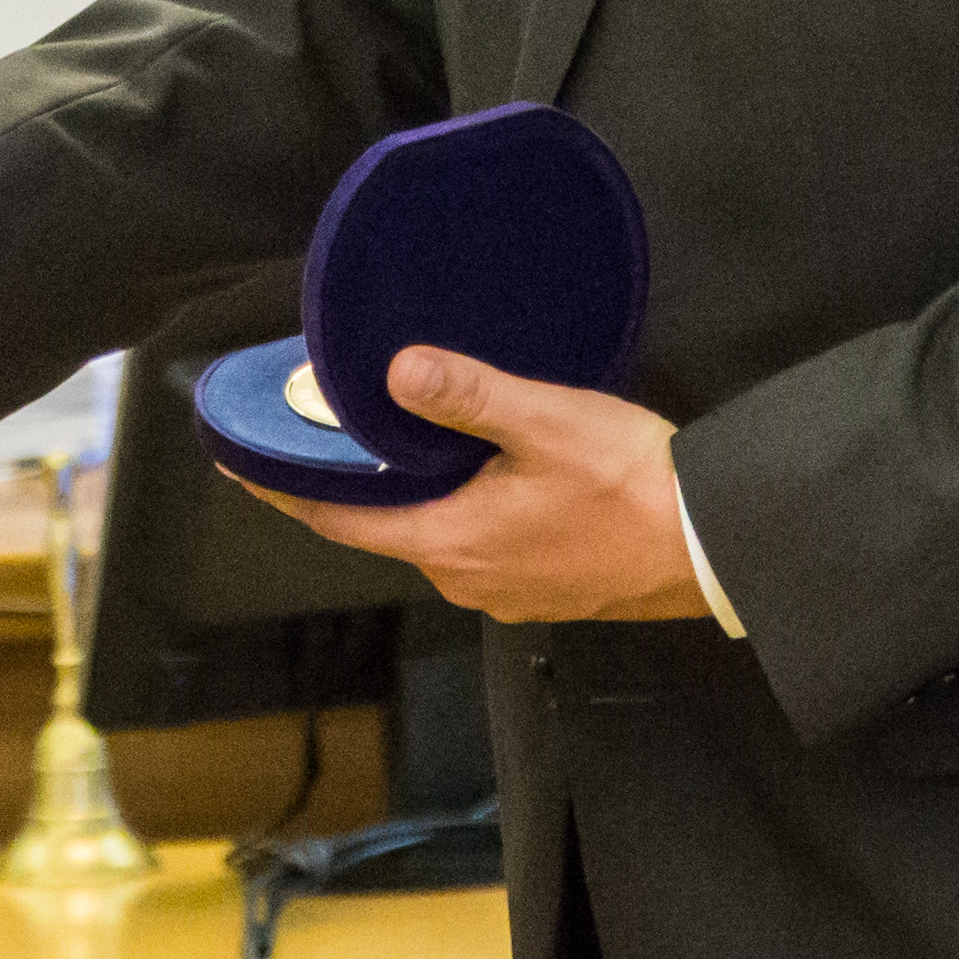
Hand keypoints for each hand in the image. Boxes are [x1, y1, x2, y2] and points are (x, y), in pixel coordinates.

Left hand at [234, 347, 708, 625]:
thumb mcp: (544, 423)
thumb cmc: (634, 487)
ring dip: (404, 490)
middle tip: (317, 427)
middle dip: (347, 479)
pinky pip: (472, 541)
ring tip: (387, 433)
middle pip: (381, 526)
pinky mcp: (541, 583)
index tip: (242, 463)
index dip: (286, 491)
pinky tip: (465, 465)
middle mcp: (466, 576)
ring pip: (430, 532)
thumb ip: (467, 396)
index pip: (340, 521)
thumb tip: (395, 370)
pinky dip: (450, 503)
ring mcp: (505, 587)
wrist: (717, 547)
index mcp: (451, 542)